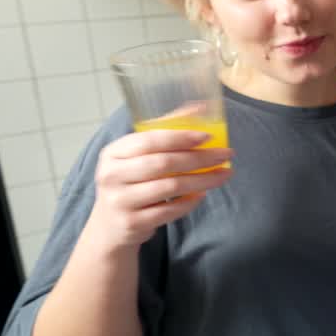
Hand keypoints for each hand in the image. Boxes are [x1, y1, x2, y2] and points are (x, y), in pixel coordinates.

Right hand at [88, 129, 232, 250]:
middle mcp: (112, 175)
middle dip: (200, 158)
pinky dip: (189, 202)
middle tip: (226, 155)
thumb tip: (199, 108)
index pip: (149, 140)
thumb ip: (164, 132)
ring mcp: (120, 200)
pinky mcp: (132, 222)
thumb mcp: (136, 157)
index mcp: (113, 153)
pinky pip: (169, 211)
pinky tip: (203, 194)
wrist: (109, 227)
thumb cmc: (130, 183)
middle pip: (163, 163)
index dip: (180, 137)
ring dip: (202, 180)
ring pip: (170, 187)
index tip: (208, 137)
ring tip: (224, 174)